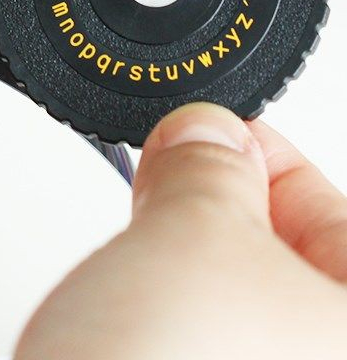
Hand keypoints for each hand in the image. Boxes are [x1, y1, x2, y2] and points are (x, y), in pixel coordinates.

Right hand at [15, 103, 346, 359]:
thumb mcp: (192, 236)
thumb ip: (208, 162)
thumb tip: (206, 131)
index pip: (336, 212)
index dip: (264, 154)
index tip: (209, 128)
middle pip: (293, 265)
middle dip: (225, 207)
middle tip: (172, 172)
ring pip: (243, 309)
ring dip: (192, 260)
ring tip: (148, 236)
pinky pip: (209, 346)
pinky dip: (174, 311)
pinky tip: (138, 298)